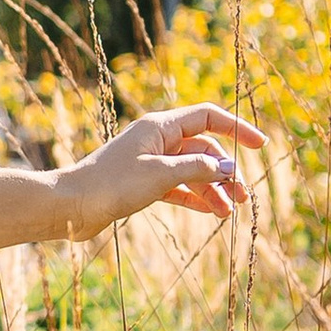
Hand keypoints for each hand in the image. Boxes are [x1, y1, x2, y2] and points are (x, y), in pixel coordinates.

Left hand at [55, 102, 264, 236]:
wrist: (70, 207)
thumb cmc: (111, 184)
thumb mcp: (161, 174)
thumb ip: (199, 169)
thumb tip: (230, 168)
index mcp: (161, 126)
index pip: (208, 117)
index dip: (236, 128)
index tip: (260, 145)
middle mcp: (157, 140)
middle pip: (204, 149)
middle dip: (226, 172)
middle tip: (244, 197)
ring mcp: (150, 162)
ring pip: (192, 171)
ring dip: (213, 190)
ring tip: (229, 213)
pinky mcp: (142, 184)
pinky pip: (178, 187)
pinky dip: (195, 198)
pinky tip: (212, 212)